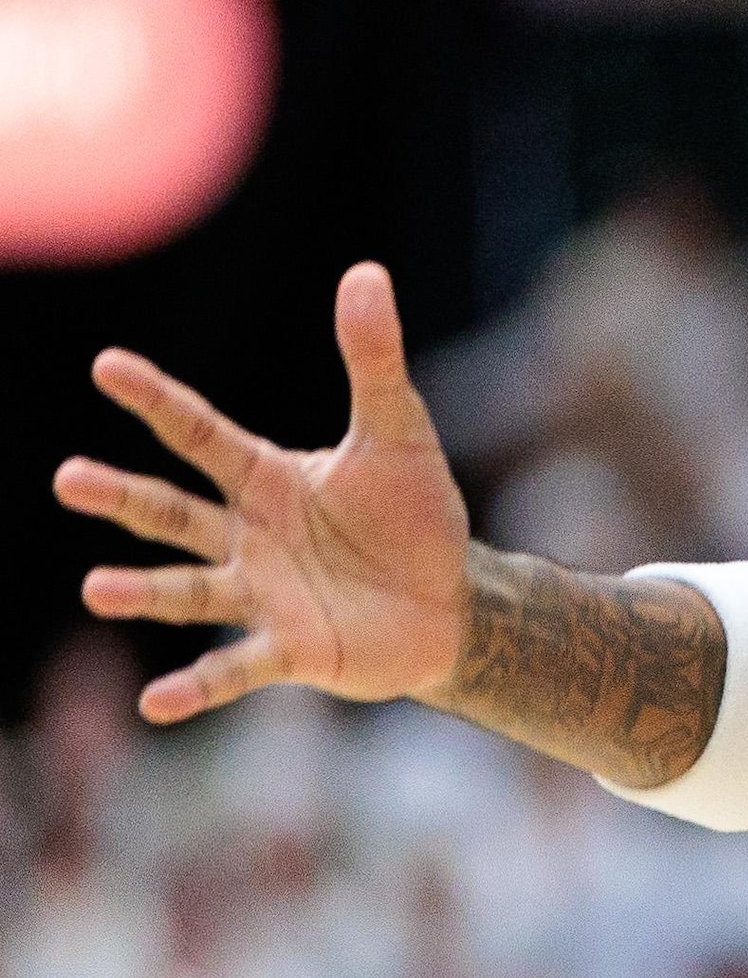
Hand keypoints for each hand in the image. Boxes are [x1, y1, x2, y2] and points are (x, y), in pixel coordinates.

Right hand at [51, 264, 480, 722]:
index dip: (157, 400)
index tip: (107, 365)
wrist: (451, 602)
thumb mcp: (400, 432)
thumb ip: (374, 360)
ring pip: (188, 591)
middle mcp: (247, 536)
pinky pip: (234, 669)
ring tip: (95, 590)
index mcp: (265, 478)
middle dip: (122, 497)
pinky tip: (153, 705)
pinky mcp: (291, 649)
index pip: (200, 433)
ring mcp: (261, 595)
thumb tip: (366, 272)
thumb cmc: (414, 516)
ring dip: (142, 593)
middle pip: (172, 512)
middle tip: (67, 478)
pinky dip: (197, 685)